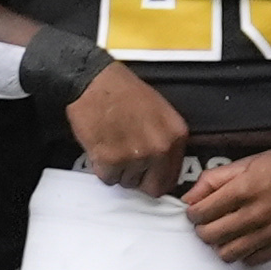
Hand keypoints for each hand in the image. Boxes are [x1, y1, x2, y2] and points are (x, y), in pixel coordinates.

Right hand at [68, 60, 193, 193]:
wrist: (94, 82)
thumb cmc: (123, 91)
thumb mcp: (160, 112)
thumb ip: (165, 140)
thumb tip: (164, 165)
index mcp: (176, 136)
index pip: (172, 177)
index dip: (157, 177)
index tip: (148, 174)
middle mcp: (160, 148)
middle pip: (152, 187)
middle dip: (139, 179)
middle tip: (127, 163)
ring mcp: (136, 157)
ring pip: (127, 182)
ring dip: (119, 171)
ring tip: (113, 145)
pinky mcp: (111, 161)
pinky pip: (108, 178)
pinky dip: (102, 168)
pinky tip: (102, 147)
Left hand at [182, 141, 270, 267]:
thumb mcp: (248, 162)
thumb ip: (215, 179)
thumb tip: (190, 197)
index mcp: (244, 188)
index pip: (201, 212)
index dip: (193, 214)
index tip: (196, 212)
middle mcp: (257, 212)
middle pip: (211, 236)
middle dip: (203, 230)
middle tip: (208, 224)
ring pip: (229, 253)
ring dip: (221, 245)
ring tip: (226, 235)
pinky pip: (253, 260)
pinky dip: (243, 254)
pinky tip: (246, 241)